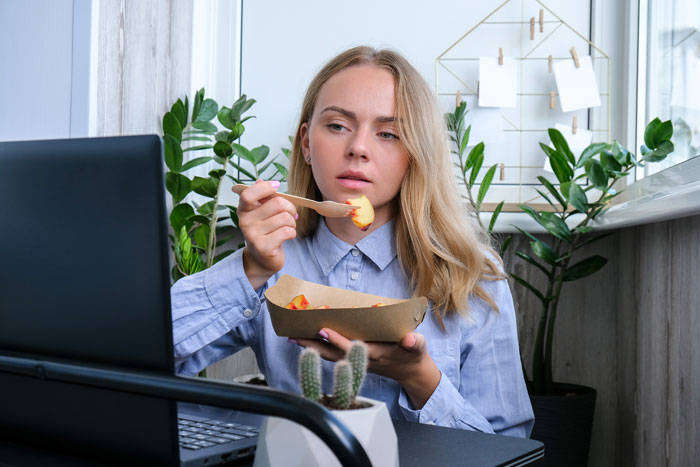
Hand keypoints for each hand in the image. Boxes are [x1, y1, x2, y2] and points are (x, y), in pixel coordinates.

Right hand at [238, 180, 296, 289]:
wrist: (262, 258)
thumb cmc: (265, 231)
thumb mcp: (262, 212)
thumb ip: (262, 197)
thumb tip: (261, 181)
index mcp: (243, 210)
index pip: (249, 194)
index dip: (265, 188)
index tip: (277, 186)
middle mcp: (245, 221)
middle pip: (277, 203)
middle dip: (290, 208)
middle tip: (291, 215)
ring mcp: (253, 235)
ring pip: (285, 218)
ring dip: (292, 222)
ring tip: (288, 227)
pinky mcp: (263, 247)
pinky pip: (287, 231)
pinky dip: (292, 232)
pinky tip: (287, 236)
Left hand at [294, 328, 441, 408]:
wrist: (411, 371)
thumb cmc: (413, 354)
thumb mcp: (417, 348)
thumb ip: (414, 343)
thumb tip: (410, 340)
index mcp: (374, 354)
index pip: (350, 348)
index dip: (336, 339)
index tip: (322, 329)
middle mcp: (361, 359)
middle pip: (332, 353)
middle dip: (313, 345)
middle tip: (293, 335)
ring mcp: (355, 360)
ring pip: (329, 354)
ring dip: (311, 347)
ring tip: (293, 336)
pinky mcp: (353, 359)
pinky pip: (332, 353)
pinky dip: (318, 347)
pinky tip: (307, 340)